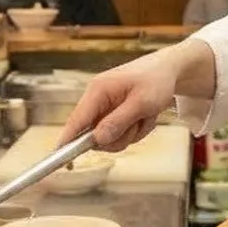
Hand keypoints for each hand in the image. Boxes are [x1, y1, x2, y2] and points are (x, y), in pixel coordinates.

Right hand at [59, 43, 205, 151]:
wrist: (169, 70)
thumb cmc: (156, 80)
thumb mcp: (141, 102)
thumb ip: (118, 121)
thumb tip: (97, 140)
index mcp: (98, 91)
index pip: (76, 120)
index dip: (67, 139)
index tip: (58, 156)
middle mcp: (98, 100)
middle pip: (95, 136)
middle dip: (120, 136)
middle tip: (138, 122)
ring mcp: (106, 109)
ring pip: (111, 138)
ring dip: (132, 132)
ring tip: (145, 115)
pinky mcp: (115, 115)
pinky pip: (121, 134)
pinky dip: (137, 130)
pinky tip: (145, 115)